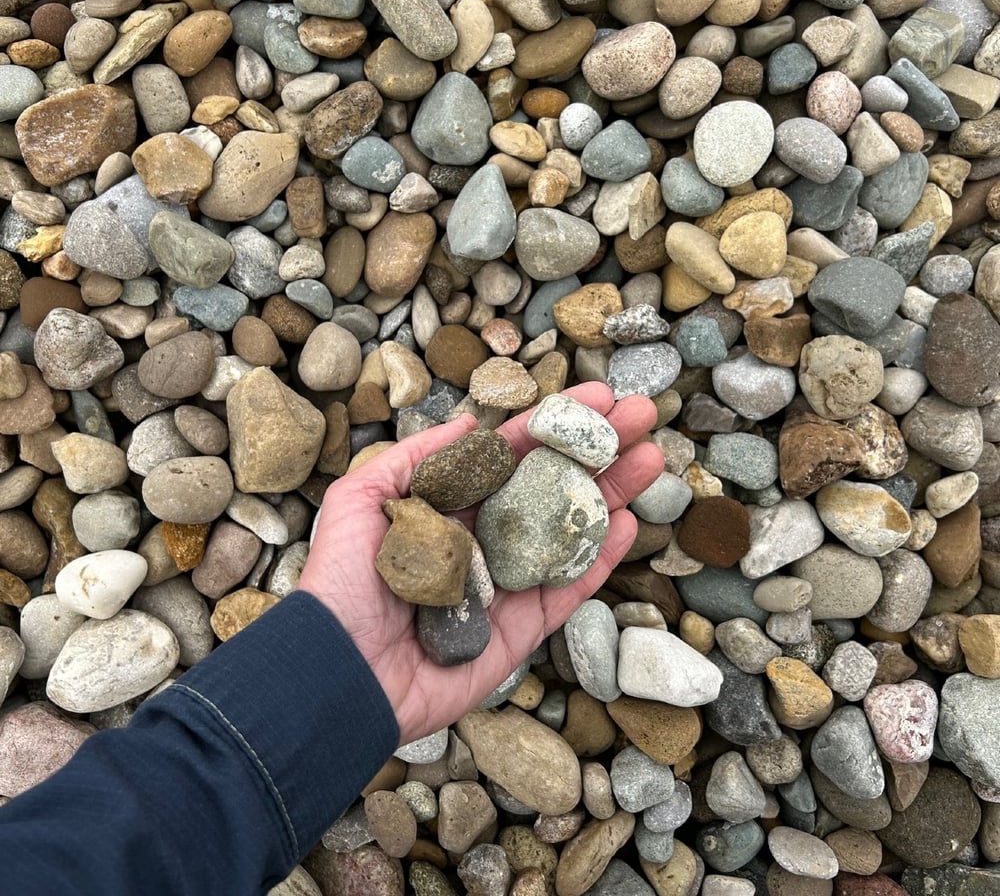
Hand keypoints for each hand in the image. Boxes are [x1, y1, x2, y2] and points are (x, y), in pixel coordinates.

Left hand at [297, 382, 663, 744]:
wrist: (341, 671)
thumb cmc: (343, 581)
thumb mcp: (361, 500)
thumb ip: (416, 459)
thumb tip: (468, 423)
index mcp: (450, 504)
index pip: (513, 453)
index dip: (555, 423)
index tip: (598, 395)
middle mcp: (485, 538)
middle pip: (551, 484)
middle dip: (597, 449)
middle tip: (642, 416)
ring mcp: (507, 583)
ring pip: (569, 531)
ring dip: (612, 494)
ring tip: (652, 459)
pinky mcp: (521, 631)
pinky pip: (567, 590)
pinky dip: (600, 559)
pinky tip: (630, 524)